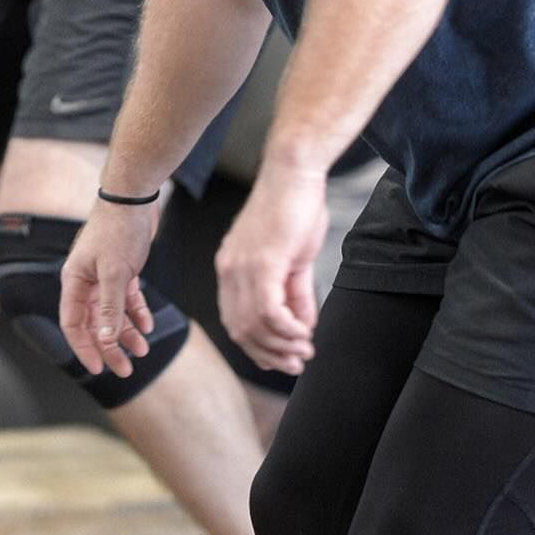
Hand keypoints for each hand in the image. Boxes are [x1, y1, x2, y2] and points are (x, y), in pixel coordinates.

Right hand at [59, 199, 160, 377]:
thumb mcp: (115, 272)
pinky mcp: (121, 269)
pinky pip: (126, 298)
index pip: (73, 324)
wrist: (134, 195)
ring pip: (112, 313)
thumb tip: (103, 340)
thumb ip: (109, 307)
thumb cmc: (119, 229)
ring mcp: (104, 275)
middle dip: (109, 347)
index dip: (85, 348)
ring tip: (143, 349)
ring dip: (126, 332)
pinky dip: (136, 312)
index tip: (100, 368)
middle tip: (126, 369)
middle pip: (94, 323)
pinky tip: (148, 325)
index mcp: (74, 280)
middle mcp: (86, 280)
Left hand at [214, 162, 327, 375]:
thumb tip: (302, 327)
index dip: (258, 347)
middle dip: (270, 354)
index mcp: (231, 267)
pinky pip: (268, 311)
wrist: (295, 172)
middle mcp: (229, 269)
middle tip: (297, 363)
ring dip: (282, 345)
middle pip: (241, 330)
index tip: (283, 359)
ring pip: (254, 325)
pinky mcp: (262, 262)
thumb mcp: (294, 259)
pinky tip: (304, 333)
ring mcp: (243, 266)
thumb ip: (295, 294)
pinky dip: (287, 329)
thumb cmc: (295, 207)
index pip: (234, 321)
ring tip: (305, 350)